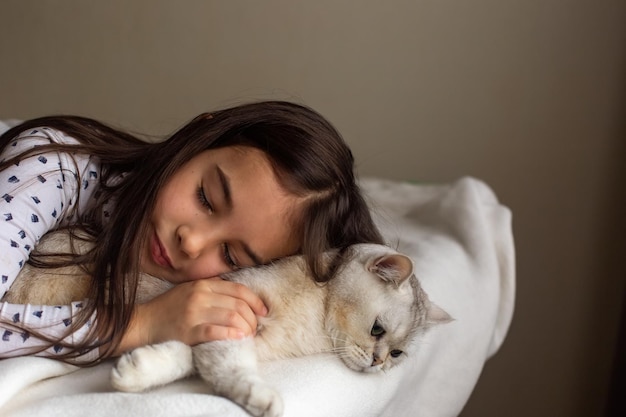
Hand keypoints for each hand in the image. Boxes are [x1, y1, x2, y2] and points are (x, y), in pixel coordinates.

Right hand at [112, 278, 266, 354]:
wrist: (143, 323)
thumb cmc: (169, 308)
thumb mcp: (191, 290)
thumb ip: (213, 290)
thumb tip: (241, 297)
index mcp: (203, 284)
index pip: (239, 289)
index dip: (256, 301)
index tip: (264, 312)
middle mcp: (200, 295)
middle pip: (238, 304)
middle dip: (253, 318)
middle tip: (256, 329)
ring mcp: (194, 313)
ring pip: (232, 316)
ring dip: (246, 328)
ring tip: (248, 336)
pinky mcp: (188, 331)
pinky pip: (216, 331)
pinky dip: (231, 335)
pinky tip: (238, 339)